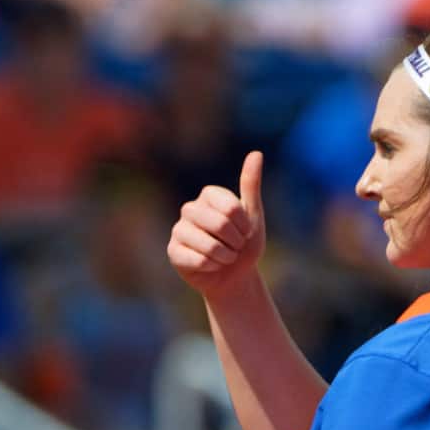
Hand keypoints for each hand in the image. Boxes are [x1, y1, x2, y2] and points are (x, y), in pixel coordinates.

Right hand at [167, 150, 265, 297]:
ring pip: (208, 244)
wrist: (235, 277)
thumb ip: (251, 186)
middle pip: (220, 224)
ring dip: (225, 256)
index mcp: (208, 195)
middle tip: (235, 247)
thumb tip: (256, 153)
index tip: (245, 232)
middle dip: (235, 242)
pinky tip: (211, 266)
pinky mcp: (173, 251)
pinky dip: (212, 267)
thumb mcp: (253, 216)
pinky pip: (198, 260)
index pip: (231, 208)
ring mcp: (179, 230)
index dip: (244, 226)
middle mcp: (190, 209)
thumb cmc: (244, 245)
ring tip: (225, 257)